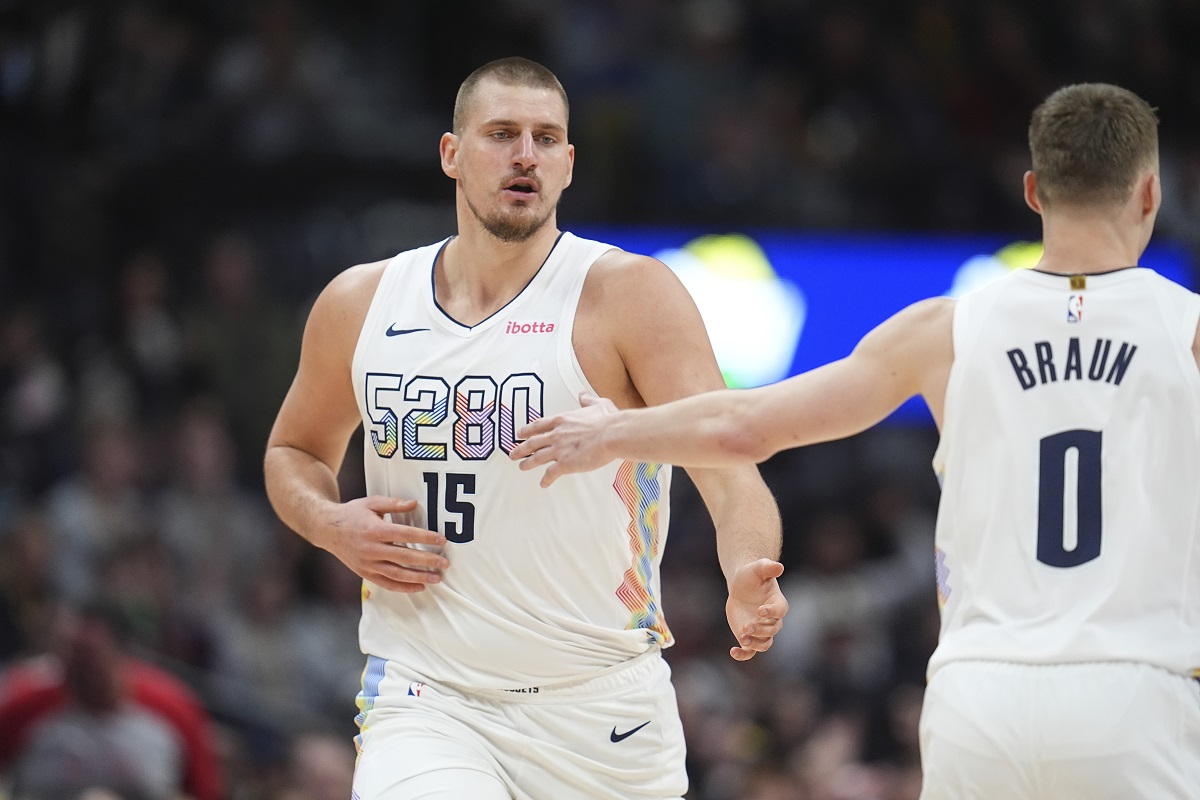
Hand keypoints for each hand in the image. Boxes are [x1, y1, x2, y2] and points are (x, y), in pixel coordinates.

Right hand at [319, 496, 448, 592]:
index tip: (442, 540)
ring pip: (397, 574)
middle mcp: (371, 549)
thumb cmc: (352, 514)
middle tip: (444, 563)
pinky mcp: (365, 573)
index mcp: (375, 530)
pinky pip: (386, 584)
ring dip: (419, 578)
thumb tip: (414, 503)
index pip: (406, 535)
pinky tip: (419, 587)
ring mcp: (368, 564)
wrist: (327, 529)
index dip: (425, 538)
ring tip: (437, 578)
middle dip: (427, 561)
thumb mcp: (372, 502)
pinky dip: (403, 587)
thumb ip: (394, 503)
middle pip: (404, 557)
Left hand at [510, 393, 619, 486]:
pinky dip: (546, 479)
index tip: (519, 434)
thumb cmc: (608, 421)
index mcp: (562, 420)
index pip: (538, 425)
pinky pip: (551, 474)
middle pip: (532, 442)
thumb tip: (583, 394)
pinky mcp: (565, 464)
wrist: (613, 435)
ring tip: (522, 467)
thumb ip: (587, 400)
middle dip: (520, 448)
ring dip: (528, 463)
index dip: (527, 430)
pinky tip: (543, 484)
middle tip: (512, 453)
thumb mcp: (598, 404)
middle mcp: (556, 434)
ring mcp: (559, 450)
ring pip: (537, 458)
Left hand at [726, 558, 787, 660]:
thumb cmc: (752, 575)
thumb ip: (768, 567)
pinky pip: (749, 651)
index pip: (780, 611)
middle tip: (746, 627)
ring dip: (754, 644)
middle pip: (771, 631)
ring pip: (764, 644)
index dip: (771, 612)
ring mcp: (761, 630)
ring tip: (742, 638)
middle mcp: (772, 620)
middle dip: (760, 630)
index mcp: (777, 603)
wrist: (741, 586)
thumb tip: (779, 566)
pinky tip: (733, 652)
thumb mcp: (759, 567)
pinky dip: (743, 655)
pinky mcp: (749, 637)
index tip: (760, 610)